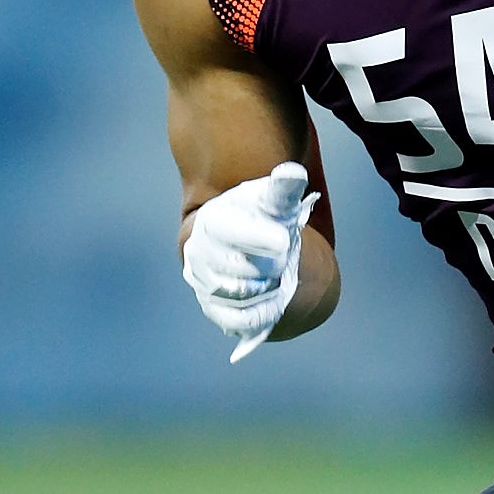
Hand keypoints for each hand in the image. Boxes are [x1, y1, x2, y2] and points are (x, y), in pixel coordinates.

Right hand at [181, 162, 319, 361]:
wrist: (241, 241)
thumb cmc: (260, 215)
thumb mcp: (272, 198)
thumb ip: (284, 188)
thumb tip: (293, 173)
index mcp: (211, 220)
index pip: (229, 232)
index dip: (258, 238)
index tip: (284, 240)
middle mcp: (200, 252)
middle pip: (240, 268)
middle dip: (271, 265)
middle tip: (284, 256)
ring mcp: (203, 282)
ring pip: (240, 295)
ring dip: (268, 289)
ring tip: (279, 276)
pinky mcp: (212, 306)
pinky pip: (236, 320)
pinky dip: (260, 315)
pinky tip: (277, 303)